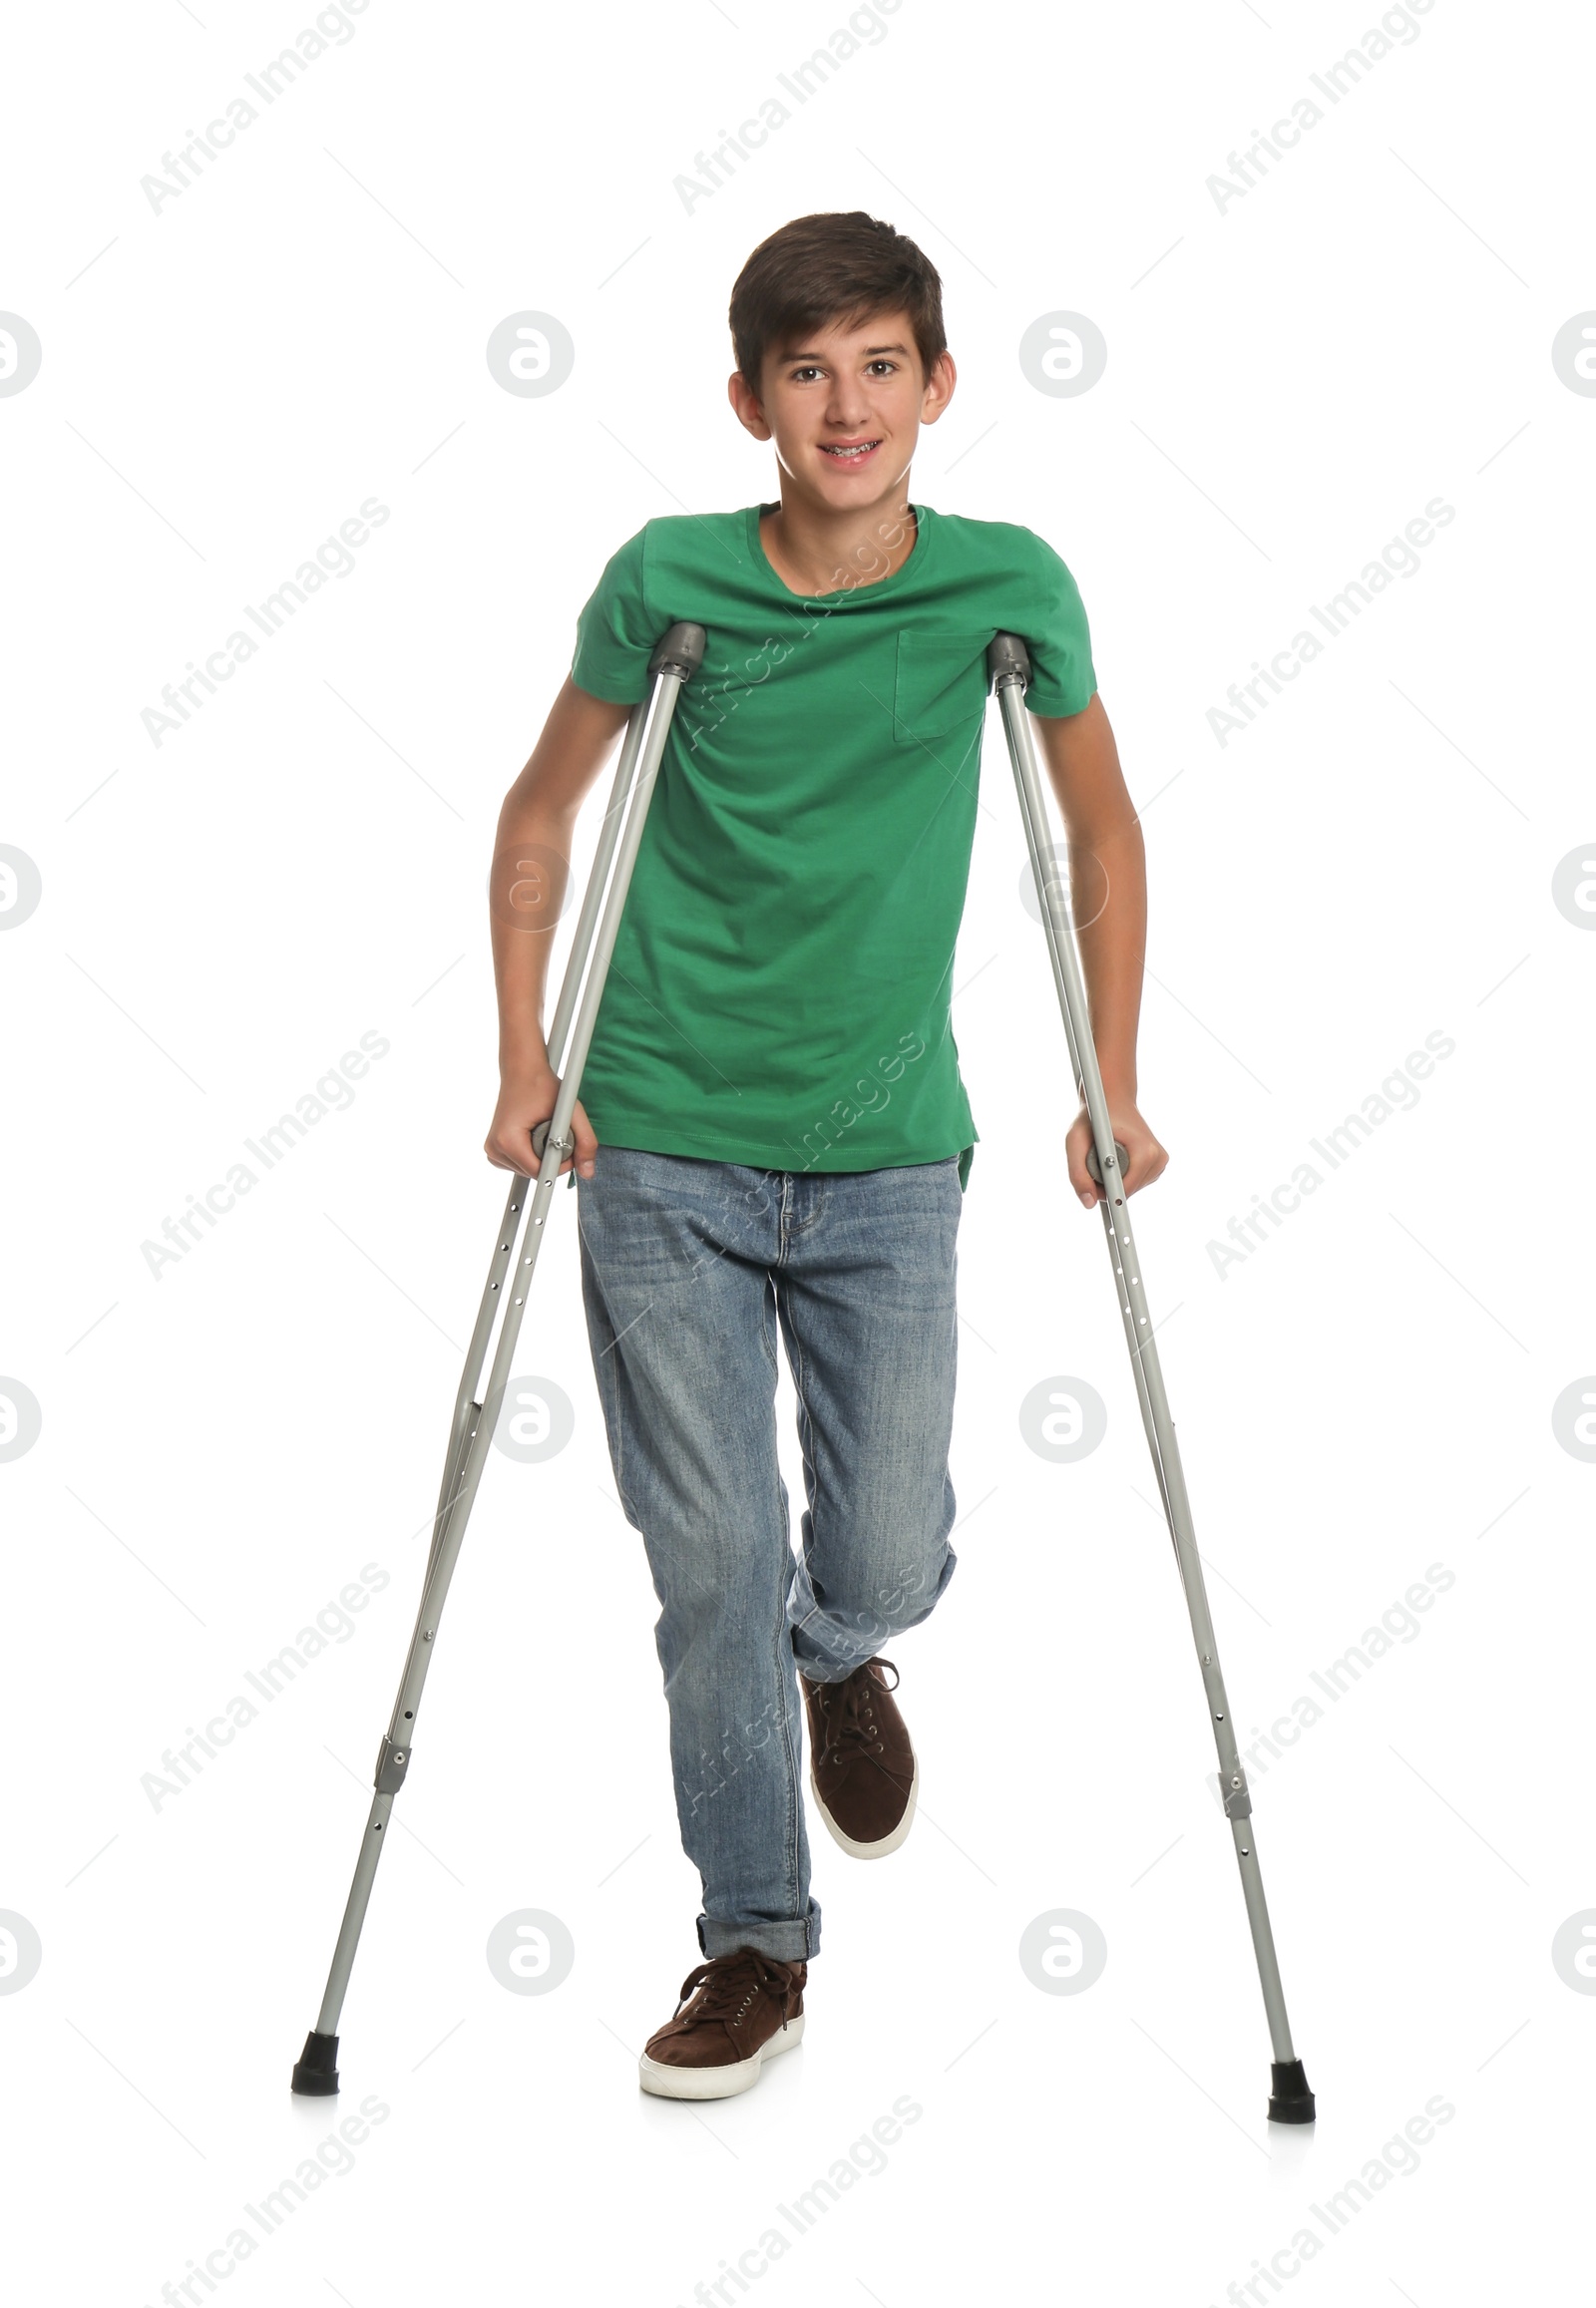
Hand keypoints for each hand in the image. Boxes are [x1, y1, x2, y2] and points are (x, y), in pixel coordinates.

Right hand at [484, 1064, 597, 1178]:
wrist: (522, 1070)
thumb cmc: (542, 1086)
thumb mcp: (571, 1111)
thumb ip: (585, 1141)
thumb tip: (588, 1172)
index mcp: (508, 1141)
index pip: (540, 1173)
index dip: (560, 1163)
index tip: (568, 1145)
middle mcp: (495, 1148)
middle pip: (534, 1173)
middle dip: (551, 1159)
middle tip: (556, 1132)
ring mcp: (492, 1150)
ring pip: (528, 1171)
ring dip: (542, 1157)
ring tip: (543, 1130)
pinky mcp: (494, 1150)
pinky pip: (520, 1165)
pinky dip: (531, 1155)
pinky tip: (534, 1135)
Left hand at [1065, 1098, 1167, 1209]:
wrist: (1112, 1099)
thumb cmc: (1093, 1118)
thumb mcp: (1075, 1140)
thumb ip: (1077, 1173)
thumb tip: (1088, 1203)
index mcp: (1144, 1150)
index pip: (1127, 1189)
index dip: (1113, 1201)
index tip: (1112, 1223)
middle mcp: (1157, 1157)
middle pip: (1127, 1193)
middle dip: (1106, 1187)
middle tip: (1093, 1161)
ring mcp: (1160, 1162)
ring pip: (1131, 1191)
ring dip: (1114, 1182)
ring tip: (1105, 1156)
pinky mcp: (1158, 1165)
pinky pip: (1135, 1184)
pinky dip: (1122, 1177)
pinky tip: (1116, 1160)